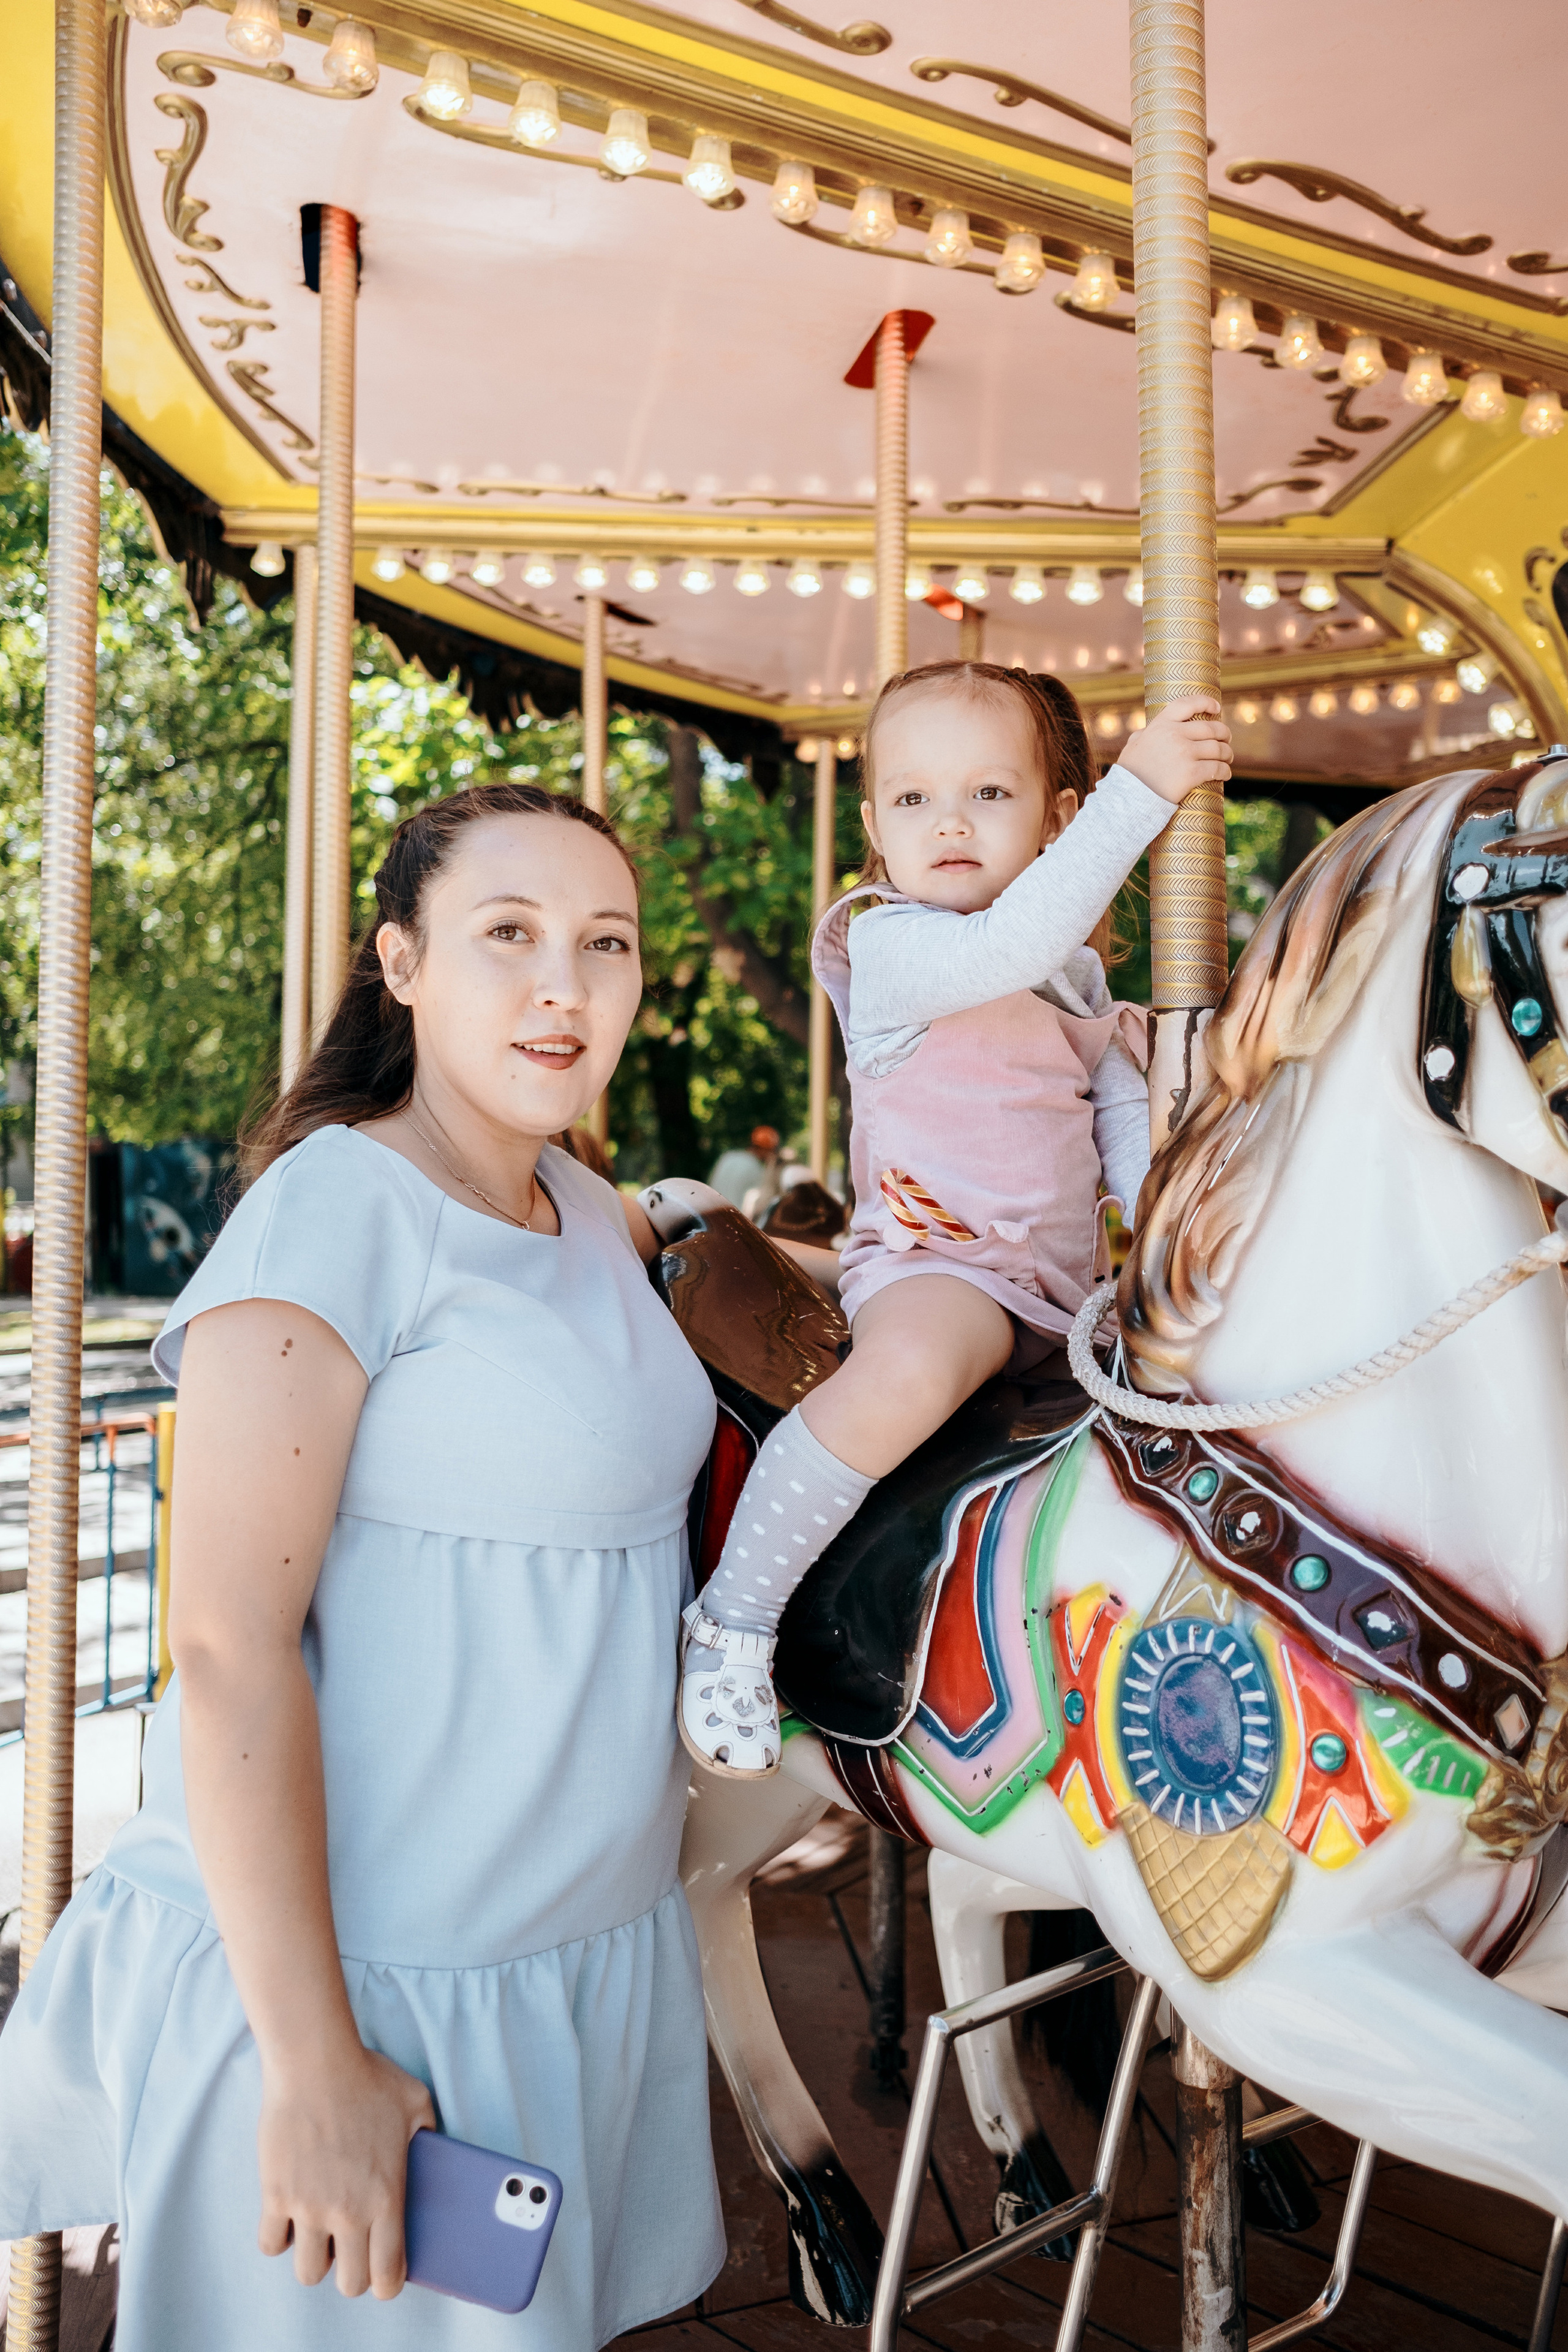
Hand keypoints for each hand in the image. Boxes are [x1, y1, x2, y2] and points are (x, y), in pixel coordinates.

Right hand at [257, 2042, 435, 2297]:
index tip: (384, 2271)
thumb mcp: (417, 2103)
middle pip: (348, 2284)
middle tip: (351, 2250)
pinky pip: (271, 2243)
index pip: (387, 2275)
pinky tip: (289, 2213)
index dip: (387, 2282)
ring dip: (314, 2257)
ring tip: (320, 2232)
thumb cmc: (368, 2077)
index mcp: (386, 2198)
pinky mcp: (276, 2195)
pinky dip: (279, 2235)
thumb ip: (430, 2133)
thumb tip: (437, 2148)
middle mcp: (348, 2212)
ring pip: (307, 2272)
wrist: (315, 2061)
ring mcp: (309, 2207)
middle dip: (352, 2274)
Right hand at [1115, 696, 1231, 805]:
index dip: (1206, 703)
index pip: (1188, 704)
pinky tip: (1225, 774)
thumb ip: (1141, 736)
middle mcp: (1175, 735)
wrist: (1129, 797)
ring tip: (1228, 758)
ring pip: (1218, 749)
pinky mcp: (1192, 773)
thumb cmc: (1129, 773)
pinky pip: (1217, 768)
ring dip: (1227, 753)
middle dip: (1223, 734)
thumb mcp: (1132, 746)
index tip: (1216, 707)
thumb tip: (1146, 731)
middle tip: (1226, 740)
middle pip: (1211, 729)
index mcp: (1161, 725)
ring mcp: (1185, 753)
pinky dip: (1224, 771)